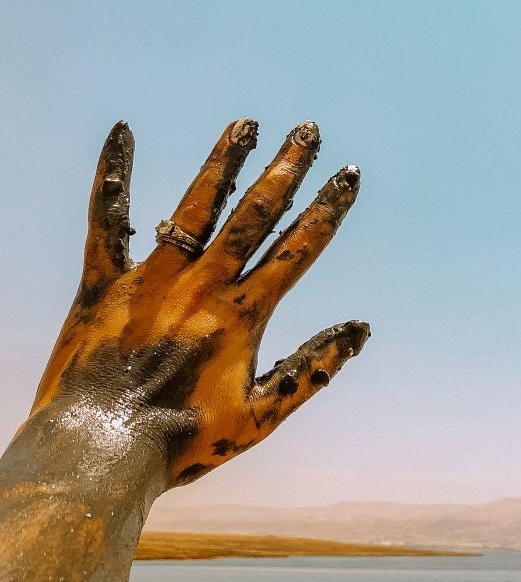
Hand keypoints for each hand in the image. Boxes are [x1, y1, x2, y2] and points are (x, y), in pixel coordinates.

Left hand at [32, 118, 368, 486]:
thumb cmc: (183, 444)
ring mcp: (151, 280)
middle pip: (253, 214)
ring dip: (224, 162)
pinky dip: (114, 176)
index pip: (296, 249)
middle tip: (306, 131)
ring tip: (246, 125)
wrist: (100, 456)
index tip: (347, 175)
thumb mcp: (262, 417)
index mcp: (242, 316)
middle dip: (285, 170)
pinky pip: (107, 221)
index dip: (327, 209)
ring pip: (194, 206)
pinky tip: (122, 133)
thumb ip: (313, 370)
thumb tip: (360, 328)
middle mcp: (202, 286)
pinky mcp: (103, 284)